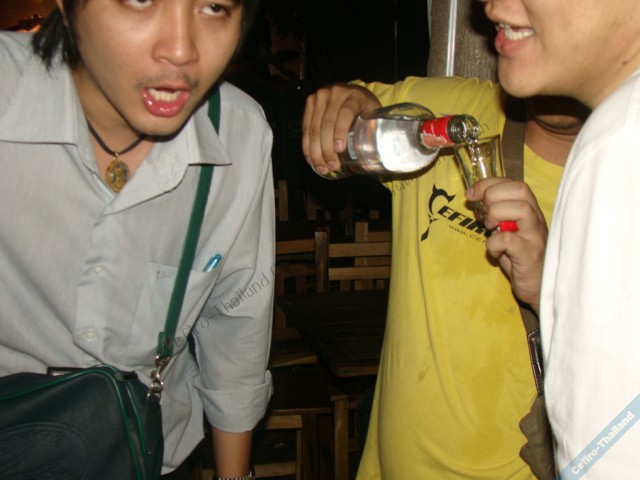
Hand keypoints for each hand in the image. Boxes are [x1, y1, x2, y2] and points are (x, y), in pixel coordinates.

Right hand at [302, 84, 380, 174]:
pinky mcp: (310, 102)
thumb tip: (377, 158)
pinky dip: (307, 145)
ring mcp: (320, 97)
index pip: (345, 113)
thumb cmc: (364, 107)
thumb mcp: (373, 114)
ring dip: (315, 151)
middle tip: (332, 165)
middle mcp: (335, 93)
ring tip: (321, 167)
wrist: (351, 92)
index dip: (340, 132)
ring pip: (313, 127)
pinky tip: (311, 158)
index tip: (340, 149)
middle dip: (327, 148)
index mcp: (353, 96)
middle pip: (326, 123)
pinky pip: (305, 127)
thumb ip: (373, 130)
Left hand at [466, 177, 547, 313]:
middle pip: (520, 189)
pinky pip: (509, 239)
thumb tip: (474, 196)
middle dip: (493, 195)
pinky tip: (494, 252)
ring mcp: (535, 236)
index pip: (514, 183)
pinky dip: (494, 243)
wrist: (537, 287)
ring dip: (496, 215)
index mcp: (529, 210)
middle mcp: (536, 219)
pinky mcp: (530, 255)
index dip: (489, 184)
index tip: (471, 194)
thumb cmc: (519, 258)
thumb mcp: (506, 230)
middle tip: (484, 214)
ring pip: (521, 209)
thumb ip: (495, 213)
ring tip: (491, 229)